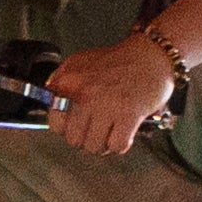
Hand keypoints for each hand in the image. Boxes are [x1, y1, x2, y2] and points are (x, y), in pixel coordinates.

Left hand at [44, 34, 181, 158]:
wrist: (151, 54)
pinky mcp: (128, 114)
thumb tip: (51, 102)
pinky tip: (125, 132)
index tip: (78, 125)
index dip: (68, 129)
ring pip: (94, 147)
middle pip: (74, 140)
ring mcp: (106, 104)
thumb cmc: (118, 61)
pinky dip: (121, 144)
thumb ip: (61, 81)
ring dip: (105, 144)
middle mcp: (84, 93)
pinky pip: (116, 146)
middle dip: (87, 139)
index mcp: (70, 82)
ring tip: (112, 130)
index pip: (55, 123)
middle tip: (98, 130)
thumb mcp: (80, 63)